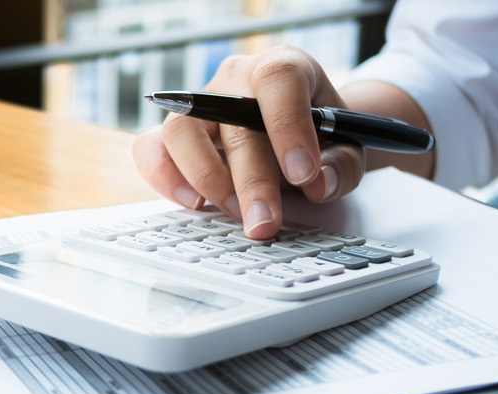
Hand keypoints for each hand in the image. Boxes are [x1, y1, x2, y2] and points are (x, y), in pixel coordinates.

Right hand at [132, 45, 366, 238]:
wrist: (299, 134)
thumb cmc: (320, 136)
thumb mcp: (347, 147)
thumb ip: (340, 166)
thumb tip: (317, 185)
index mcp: (285, 67)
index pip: (278, 79)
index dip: (287, 125)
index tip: (302, 173)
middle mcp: (235, 79)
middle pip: (232, 121)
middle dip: (251, 180)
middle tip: (265, 222)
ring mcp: (198, 105)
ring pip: (182, 131)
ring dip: (207, 178)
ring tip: (235, 212)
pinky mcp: (175, 134)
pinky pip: (150, 148)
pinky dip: (165, 177)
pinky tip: (194, 203)